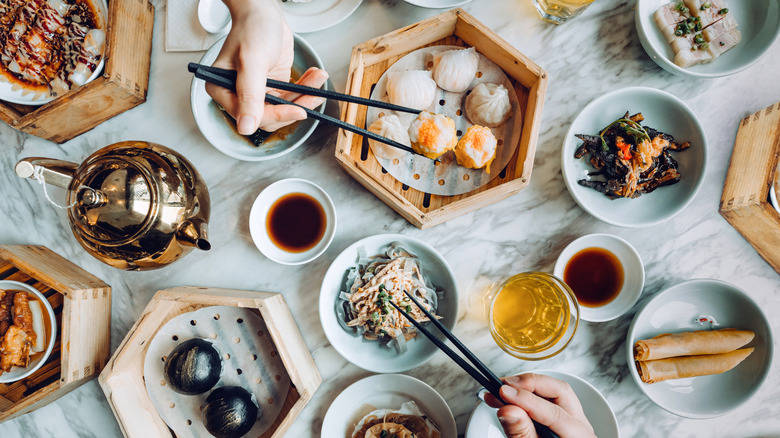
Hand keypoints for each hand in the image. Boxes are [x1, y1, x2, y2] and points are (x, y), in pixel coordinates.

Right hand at [206, 0, 328, 133]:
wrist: (264, 13)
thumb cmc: (252, 29)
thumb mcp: (252, 60)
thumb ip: (250, 94)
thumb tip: (246, 127)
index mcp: (222, 90)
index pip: (250, 117)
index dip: (276, 116)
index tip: (299, 111)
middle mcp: (237, 95)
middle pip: (269, 117)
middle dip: (295, 106)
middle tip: (313, 94)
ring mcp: (257, 93)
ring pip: (284, 109)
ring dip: (304, 96)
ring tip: (318, 79)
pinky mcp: (273, 88)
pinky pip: (291, 98)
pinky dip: (306, 89)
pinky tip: (315, 77)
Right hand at [484, 373, 595, 437]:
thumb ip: (522, 434)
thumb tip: (509, 409)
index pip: (555, 414)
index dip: (527, 400)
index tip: (503, 393)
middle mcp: (582, 429)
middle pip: (561, 392)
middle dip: (530, 384)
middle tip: (504, 387)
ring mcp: (575, 423)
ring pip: (556, 392)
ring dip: (528, 386)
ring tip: (502, 390)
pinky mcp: (563, 421)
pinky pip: (548, 399)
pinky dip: (528, 394)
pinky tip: (509, 397)